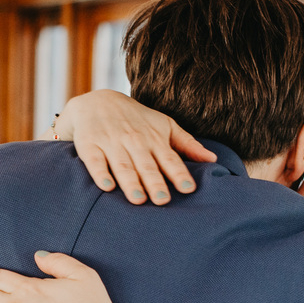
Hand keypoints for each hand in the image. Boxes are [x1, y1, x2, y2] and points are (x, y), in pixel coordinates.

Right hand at [58, 90, 215, 205]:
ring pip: (122, 165)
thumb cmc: (136, 119)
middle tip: (163, 201)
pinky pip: (95, 161)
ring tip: (138, 200)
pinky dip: (100, 174)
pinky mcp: (89, 146)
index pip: (169, 159)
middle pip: (146, 165)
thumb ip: (187, 144)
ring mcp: (111, 143)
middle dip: (155, 182)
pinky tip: (107, 187)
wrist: (97, 102)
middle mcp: (134, 141)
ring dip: (130, 182)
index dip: (179, 173)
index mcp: (154, 139)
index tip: (188, 188)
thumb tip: (214, 159)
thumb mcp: (164, 125)